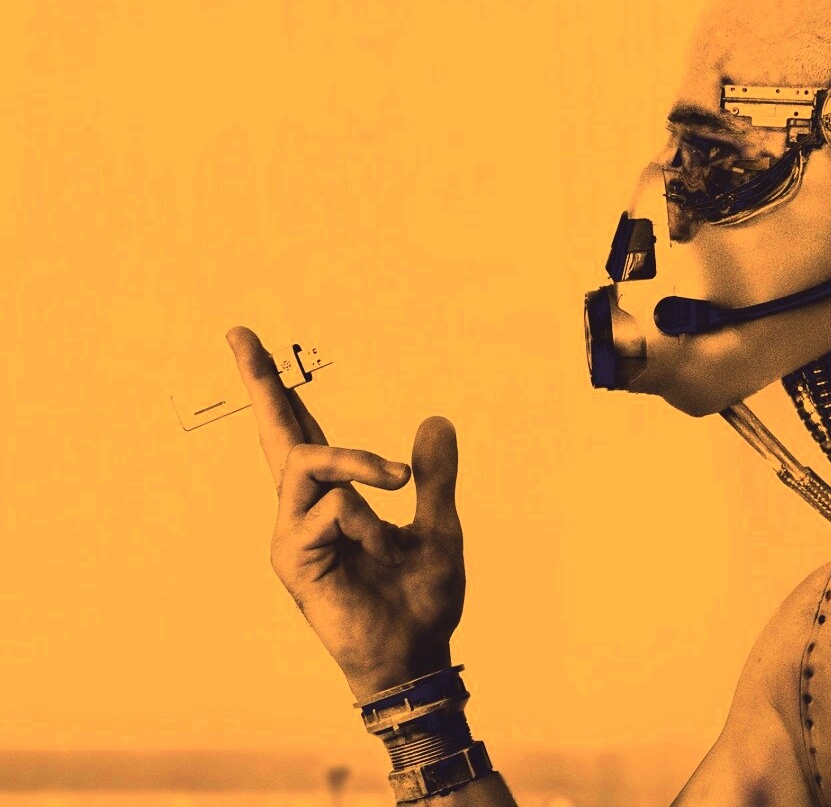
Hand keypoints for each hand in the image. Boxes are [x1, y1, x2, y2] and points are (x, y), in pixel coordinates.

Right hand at [227, 326, 464, 699]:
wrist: (417, 648)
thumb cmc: (421, 596)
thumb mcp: (439, 525)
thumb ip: (434, 476)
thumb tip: (435, 419)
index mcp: (334, 497)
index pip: (302, 432)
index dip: (277, 389)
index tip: (247, 340)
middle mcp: (304, 509)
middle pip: (276, 435)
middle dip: (259, 383)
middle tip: (239, 333)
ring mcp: (292, 532)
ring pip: (309, 462)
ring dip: (359, 466)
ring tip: (396, 483)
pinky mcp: (292, 558)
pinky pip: (329, 510)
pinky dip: (366, 521)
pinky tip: (380, 549)